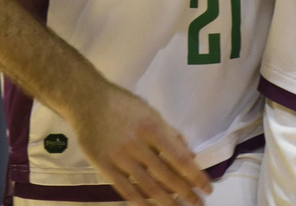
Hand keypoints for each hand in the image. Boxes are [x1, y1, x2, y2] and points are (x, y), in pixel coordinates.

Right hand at [66, 81, 210, 204]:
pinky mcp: (104, 166)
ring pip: (147, 186)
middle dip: (185, 193)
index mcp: (152, 128)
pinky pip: (125, 189)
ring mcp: (119, 157)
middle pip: (166, 175)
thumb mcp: (151, 112)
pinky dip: (140, 202)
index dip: (195, 176)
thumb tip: (191, 156)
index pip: (180, 159)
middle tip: (198, 204)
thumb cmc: (123, 104)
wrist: (88, 100)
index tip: (207, 188)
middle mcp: (137, 145)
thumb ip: (171, 134)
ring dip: (166, 201)